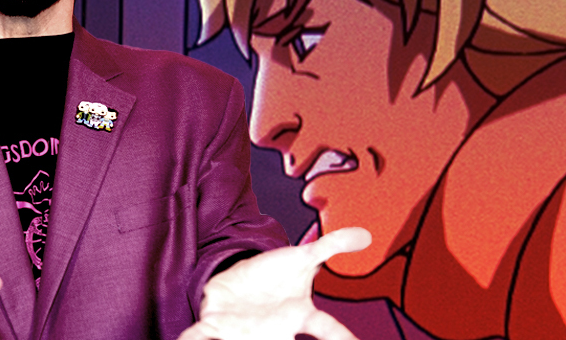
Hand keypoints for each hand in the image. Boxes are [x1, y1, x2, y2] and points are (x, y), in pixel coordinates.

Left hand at [179, 227, 370, 339]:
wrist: (241, 282)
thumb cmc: (276, 278)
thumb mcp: (303, 258)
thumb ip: (331, 246)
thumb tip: (365, 235)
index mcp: (298, 314)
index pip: (326, 327)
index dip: (340, 337)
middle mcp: (273, 329)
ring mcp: (244, 331)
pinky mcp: (215, 327)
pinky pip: (200, 337)